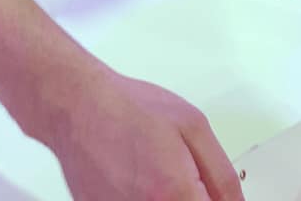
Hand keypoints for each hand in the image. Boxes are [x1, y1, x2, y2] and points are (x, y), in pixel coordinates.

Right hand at [50, 69, 242, 200]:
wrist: (78, 108)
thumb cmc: (129, 109)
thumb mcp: (193, 126)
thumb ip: (222, 174)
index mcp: (175, 194)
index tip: (213, 192)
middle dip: (194, 197)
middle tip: (186, 177)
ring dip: (169, 197)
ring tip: (157, 171)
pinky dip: (144, 197)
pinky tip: (138, 179)